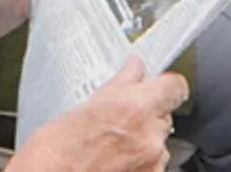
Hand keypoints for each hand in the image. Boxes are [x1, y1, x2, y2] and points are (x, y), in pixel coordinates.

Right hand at [11, 57, 187, 171]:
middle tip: (121, 118)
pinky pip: (153, 164)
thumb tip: (134, 69)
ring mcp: (152, 163)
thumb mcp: (83, 108)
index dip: (165, 85)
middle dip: (148, 114)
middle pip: (165, 115)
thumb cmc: (55, 152)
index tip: (157, 85)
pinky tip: (113, 160)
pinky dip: (139, 162)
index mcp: (135, 108)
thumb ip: (119, 84)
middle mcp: (149, 136)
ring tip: (111, 144)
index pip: (175, 87)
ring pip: (159, 142)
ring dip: (143, 140)